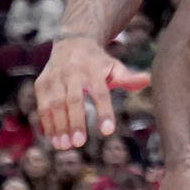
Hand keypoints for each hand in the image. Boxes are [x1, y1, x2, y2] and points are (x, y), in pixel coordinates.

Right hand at [35, 37, 149, 148]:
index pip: (101, 92)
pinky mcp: (42, 83)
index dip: (104, 111)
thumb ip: (128, 78)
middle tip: (80, 143)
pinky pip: (42, 106)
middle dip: (76, 122)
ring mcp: (55, 77)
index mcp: (93, 69)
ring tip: (65, 146)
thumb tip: (147, 80)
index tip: (108, 131)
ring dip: (59, 127)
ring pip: (54, 105)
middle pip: (74, 100)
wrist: (72, 42)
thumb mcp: (114, 66)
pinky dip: (47, 124)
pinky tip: (53, 139)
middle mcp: (72, 72)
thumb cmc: (97, 62)